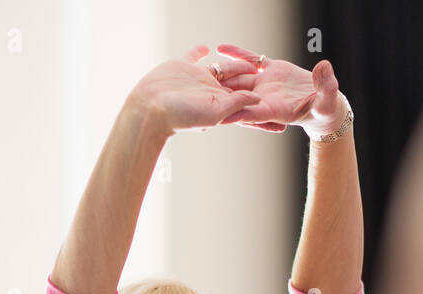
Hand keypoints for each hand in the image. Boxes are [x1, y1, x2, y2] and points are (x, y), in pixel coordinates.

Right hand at [127, 45, 263, 136]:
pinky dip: (199, 52)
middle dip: (246, 77)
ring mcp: (195, 77)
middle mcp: (208, 89)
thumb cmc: (181, 116)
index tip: (271, 87)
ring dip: (230, 64)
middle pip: (233, 80)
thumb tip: (258, 98)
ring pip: (217, 68)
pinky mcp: (180, 67)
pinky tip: (207, 48)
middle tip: (263, 70)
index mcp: (219, 100)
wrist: (150, 108)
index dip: (256, 90)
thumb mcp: (215, 111)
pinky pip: (193, 56)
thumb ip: (237, 102)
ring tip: (243, 59)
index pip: (242, 94)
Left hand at [215, 45, 345, 135]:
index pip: (253, 111)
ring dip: (224, 73)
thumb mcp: (327, 100)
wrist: (324, 103)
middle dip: (221, 94)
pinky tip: (222, 48)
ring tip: (205, 66)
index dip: (236, 112)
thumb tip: (324, 68)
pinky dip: (238, 54)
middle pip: (239, 95)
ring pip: (241, 77)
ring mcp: (267, 83)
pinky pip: (252, 61)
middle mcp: (266, 97)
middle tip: (200, 90)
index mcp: (276, 109)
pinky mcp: (272, 71)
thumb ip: (326, 87)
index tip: (218, 114)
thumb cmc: (325, 108)